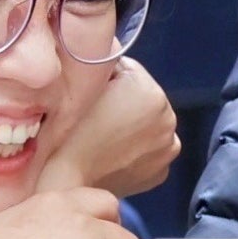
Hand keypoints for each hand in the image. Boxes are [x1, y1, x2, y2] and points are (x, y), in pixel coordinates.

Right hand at [42, 57, 178, 200]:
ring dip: (131, 125)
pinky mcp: (161, 172)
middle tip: (95, 117)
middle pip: (141, 96)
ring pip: (146, 123)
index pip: (128, 69)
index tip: (91, 93)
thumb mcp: (82, 86)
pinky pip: (148, 149)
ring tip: (103, 137)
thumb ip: (100, 64)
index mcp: (151, 92)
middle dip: (122, 102)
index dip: (106, 78)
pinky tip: (113, 154)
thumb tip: (106, 56)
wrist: (68, 182)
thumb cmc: (70, 134)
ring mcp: (167, 148)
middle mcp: (168, 119)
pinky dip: (135, 149)